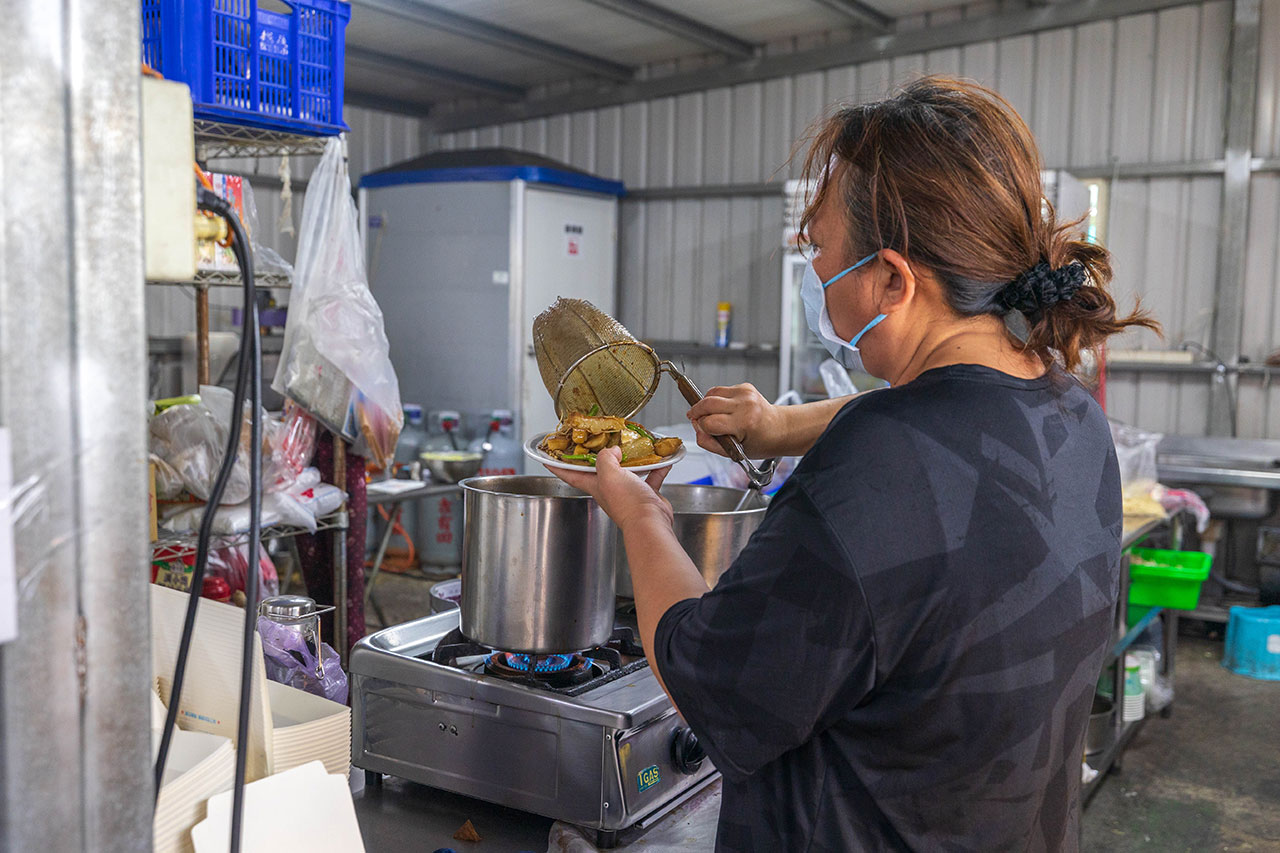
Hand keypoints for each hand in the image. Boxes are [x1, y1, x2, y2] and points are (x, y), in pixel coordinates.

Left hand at [546, 446, 673, 532]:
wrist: (650, 523)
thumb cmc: (627, 503)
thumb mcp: (609, 473)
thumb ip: (605, 457)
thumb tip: (612, 450)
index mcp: (595, 485)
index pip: (570, 474)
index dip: (557, 465)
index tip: (547, 456)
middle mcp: (609, 489)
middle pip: (600, 469)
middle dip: (599, 455)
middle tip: (600, 439)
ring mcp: (627, 492)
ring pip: (627, 470)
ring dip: (631, 458)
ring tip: (635, 444)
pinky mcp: (645, 494)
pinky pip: (650, 477)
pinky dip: (656, 467)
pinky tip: (662, 459)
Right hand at [686, 383, 784, 457]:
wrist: (779, 428)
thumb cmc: (761, 442)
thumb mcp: (735, 452)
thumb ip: (711, 444)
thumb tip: (697, 429)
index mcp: (744, 422)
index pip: (709, 422)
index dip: (702, 428)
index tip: (704, 431)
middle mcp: (745, 404)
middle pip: (707, 403)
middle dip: (696, 412)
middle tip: (696, 419)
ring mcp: (745, 393)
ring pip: (711, 393)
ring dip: (705, 404)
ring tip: (710, 414)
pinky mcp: (744, 386)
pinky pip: (720, 390)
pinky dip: (716, 399)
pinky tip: (723, 409)